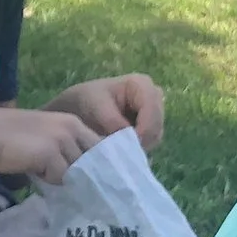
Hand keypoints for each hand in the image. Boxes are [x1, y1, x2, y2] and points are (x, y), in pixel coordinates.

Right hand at [0, 108, 100, 184]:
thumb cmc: (15, 137)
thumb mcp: (47, 135)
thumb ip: (66, 147)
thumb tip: (85, 172)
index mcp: (73, 122)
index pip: (100, 146)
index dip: (96, 163)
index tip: (88, 174)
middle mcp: (72, 128)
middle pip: (93, 161)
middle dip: (84, 173)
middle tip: (67, 178)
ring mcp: (62, 139)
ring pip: (77, 171)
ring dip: (61, 175)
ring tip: (42, 169)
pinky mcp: (50, 153)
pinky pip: (60, 177)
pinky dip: (48, 179)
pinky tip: (33, 169)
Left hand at [47, 76, 164, 149]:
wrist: (80, 106)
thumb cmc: (86, 100)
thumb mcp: (94, 106)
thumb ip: (112, 120)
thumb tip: (129, 137)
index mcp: (141, 84)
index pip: (151, 112)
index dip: (142, 132)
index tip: (123, 146)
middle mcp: (154, 95)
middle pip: (156, 126)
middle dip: (139, 141)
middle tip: (118, 152)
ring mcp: (155, 110)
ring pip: (155, 137)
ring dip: (137, 146)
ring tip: (116, 149)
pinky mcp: (151, 125)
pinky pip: (151, 142)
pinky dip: (136, 147)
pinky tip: (121, 147)